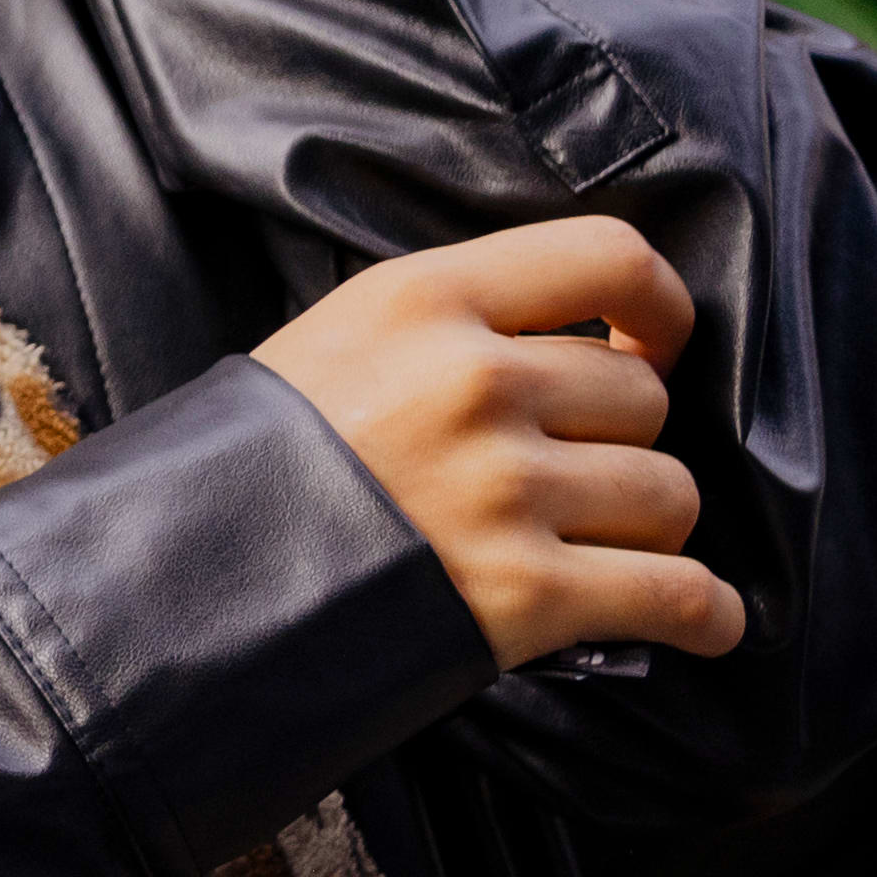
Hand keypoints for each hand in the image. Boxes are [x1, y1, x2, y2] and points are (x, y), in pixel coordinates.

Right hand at [247, 213, 742, 671]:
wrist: (174, 588)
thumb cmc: (251, 467)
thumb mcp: (336, 342)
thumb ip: (453, 326)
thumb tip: (586, 342)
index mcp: (426, 301)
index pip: (609, 256)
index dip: (659, 303)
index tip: (654, 340)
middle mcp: (477, 383)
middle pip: (642, 395)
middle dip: (621, 441)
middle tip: (567, 477)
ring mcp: (504, 491)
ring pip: (668, 493)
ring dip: (646, 528)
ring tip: (593, 548)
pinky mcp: (525, 596)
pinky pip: (676, 594)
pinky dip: (702, 615)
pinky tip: (701, 620)